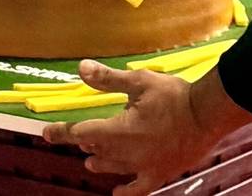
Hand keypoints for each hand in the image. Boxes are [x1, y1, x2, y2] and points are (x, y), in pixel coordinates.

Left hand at [42, 61, 250, 194]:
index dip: (62, 132)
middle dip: (85, 143)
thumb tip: (81, 68)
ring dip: (99, 162)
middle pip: (96, 150)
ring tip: (91, 161)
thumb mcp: (138, 81)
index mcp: (118, 130)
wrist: (205, 115)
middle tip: (78, 138)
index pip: (81, 132)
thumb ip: (108, 79)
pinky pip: (137, 189)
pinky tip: (118, 193)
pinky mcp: (159, 174)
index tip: (46, 133)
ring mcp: (142, 167)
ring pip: (113, 168)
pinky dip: (125, 192)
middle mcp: (126, 154)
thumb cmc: (172, 95)